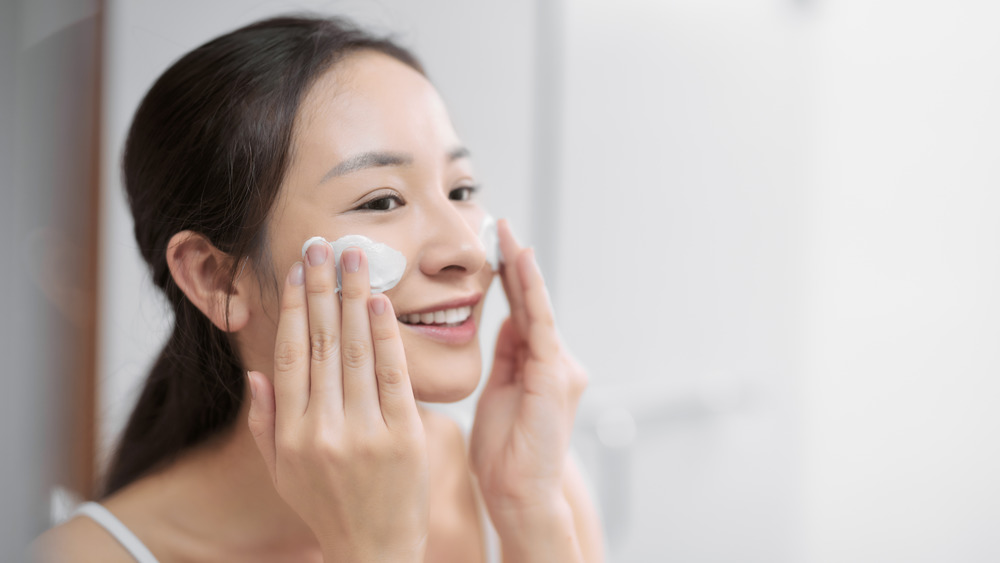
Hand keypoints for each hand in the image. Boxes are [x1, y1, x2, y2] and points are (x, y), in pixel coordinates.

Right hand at [245, 242, 427, 561]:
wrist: (375, 551)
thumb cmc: (328, 509)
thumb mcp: (281, 473)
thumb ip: (264, 423)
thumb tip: (254, 372)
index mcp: (291, 433)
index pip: (289, 355)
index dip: (291, 308)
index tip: (296, 270)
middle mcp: (322, 429)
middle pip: (320, 343)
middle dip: (322, 289)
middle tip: (324, 244)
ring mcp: (364, 432)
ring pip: (355, 351)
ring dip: (353, 298)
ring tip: (355, 259)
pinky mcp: (403, 436)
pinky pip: (393, 375)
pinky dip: (386, 336)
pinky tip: (381, 303)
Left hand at [469, 220, 588, 517]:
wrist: (518, 492)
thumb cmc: (505, 451)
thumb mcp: (499, 392)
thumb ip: (507, 356)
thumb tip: (506, 320)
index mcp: (538, 365)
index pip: (521, 311)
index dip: (508, 278)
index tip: (493, 245)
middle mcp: (555, 361)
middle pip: (531, 303)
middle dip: (516, 263)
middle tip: (499, 224)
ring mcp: (560, 367)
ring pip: (537, 307)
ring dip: (522, 269)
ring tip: (506, 234)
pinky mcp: (556, 376)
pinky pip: (540, 325)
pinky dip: (531, 293)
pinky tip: (521, 264)